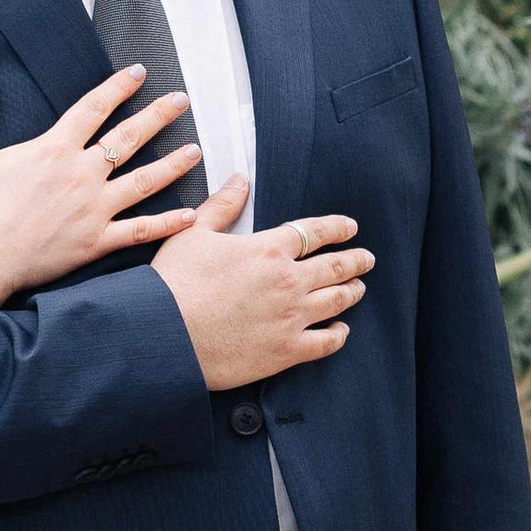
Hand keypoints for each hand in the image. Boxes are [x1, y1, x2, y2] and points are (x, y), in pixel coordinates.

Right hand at [0, 64, 202, 322]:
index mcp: (53, 149)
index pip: (94, 108)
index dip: (118, 87)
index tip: (138, 72)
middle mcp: (80, 175)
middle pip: (129, 137)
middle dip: (159, 115)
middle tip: (182, 100)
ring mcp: (92, 209)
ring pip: (144, 181)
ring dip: (173, 164)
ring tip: (196, 150)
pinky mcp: (95, 242)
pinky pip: (139, 230)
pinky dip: (167, 223)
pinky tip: (191, 214)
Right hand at [150, 177, 370, 386]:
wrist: (165, 335)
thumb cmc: (173, 284)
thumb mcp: (193, 234)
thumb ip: (222, 206)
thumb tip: (240, 180)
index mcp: (267, 249)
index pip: (314, 232)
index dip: (337, 227)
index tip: (350, 227)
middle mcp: (287, 281)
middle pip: (335, 266)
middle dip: (355, 260)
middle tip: (366, 258)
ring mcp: (291, 317)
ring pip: (337, 301)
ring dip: (352, 292)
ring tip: (358, 288)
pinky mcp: (286, 350)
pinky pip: (325, 342)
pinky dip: (338, 335)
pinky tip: (341, 330)